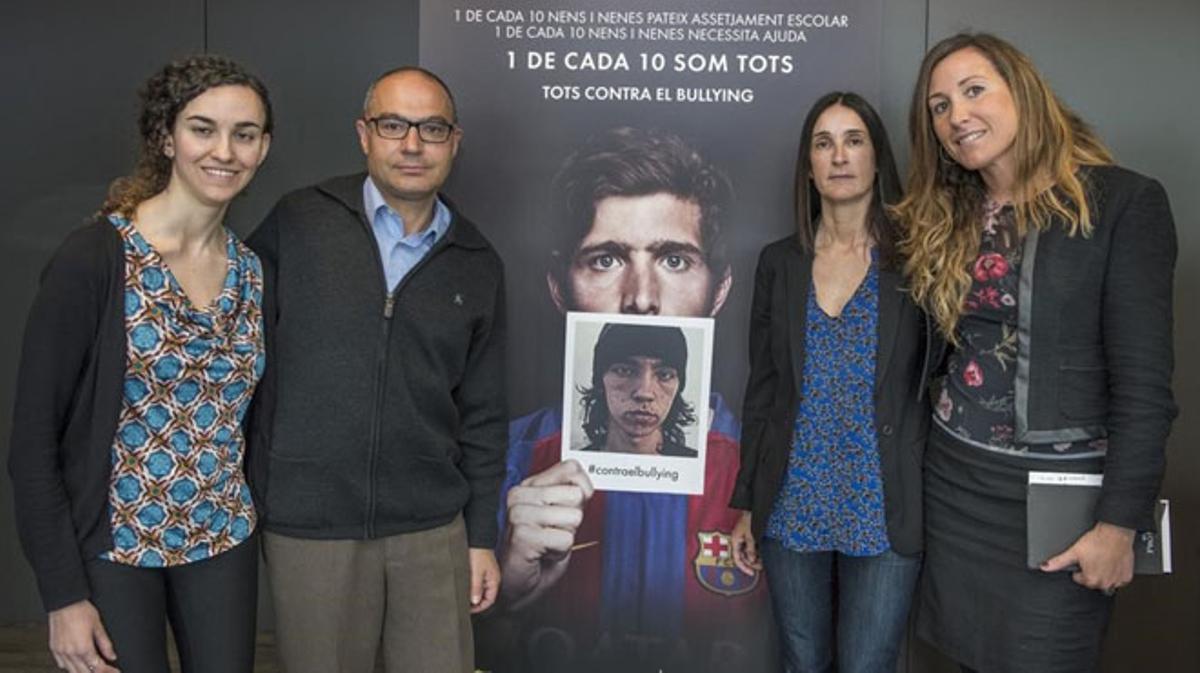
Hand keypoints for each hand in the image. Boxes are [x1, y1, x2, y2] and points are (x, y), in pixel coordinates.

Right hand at [48, 600, 119, 672]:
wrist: (64, 603)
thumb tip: (112, 655)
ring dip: (83, 672)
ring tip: (92, 670)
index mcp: (83, 648)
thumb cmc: (80, 611)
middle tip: (105, 671)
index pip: (97, 667)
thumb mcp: (98, 626)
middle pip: (84, 672)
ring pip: (72, 671)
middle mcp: (70, 652)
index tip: (114, 671)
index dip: (108, 671)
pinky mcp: (54, 648)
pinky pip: (62, 664)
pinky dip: (70, 667)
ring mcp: (61, 652)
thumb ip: (105, 644)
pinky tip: (77, 665)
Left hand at [468, 548, 500, 613]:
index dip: (480, 607)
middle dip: (475, 601)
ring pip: (480, 589)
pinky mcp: (480, 569)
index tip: (469, 609)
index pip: (489, 600)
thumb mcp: (476, 572)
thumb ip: (476, 588)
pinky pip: (477, 582)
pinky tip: (463, 586)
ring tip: (462, 595)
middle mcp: (492, 578)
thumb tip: (475, 601)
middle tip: (464, 604)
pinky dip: (471, 586)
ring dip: (472, 593)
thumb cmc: (478, 553)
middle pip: (485, 596)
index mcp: (494, 580)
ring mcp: (486, 574)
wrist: (477, 538)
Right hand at [499, 459, 593, 610]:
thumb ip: (573, 494)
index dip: (581, 493)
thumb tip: (585, 486)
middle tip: (552, 532)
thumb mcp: (562, 515)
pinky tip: (542, 554)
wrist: (518, 585)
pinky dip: (560, 552)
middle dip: (572, 520)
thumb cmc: (540, 551)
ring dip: (566, 537)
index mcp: (530, 485)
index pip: (572, 468)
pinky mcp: (522, 534)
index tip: (565, 510)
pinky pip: (565, 540)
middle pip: (576, 495)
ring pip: (573, 517)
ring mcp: (518, 513)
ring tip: (546, 543)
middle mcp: (520, 495)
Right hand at [730, 511, 762, 575]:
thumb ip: (750, 548)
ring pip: (748, 553)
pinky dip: (756, 552)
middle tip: (761, 567)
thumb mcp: (751, 535)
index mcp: (735, 541)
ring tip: (764, 562)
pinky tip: (763, 554)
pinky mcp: (749, 536)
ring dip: (755, 558)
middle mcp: (738, 541)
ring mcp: (743, 538)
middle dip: (751, 563)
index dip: (744, 567)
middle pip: (743, 557)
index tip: (752, 573)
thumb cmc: (750, 519)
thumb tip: (752, 560)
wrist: (753, 507)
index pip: (737, 559)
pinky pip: (751, 547)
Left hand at [1041, 521, 1134, 593]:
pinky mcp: (1126, 576)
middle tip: (1092, 559)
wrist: (1115, 533)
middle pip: (1093, 582)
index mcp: (1091, 579)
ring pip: (1106, 582)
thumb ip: (1058, 562)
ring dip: (1103, 574)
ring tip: (1101, 560)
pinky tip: (1111, 563)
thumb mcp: (1074, 551)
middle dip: (1090, 572)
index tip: (1083, 561)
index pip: (1080, 579)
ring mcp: (1117, 580)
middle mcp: (1105, 583)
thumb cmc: (1097, 541)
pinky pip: (1119, 580)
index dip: (1079, 569)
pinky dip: (1115, 574)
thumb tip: (1045, 566)